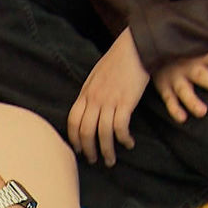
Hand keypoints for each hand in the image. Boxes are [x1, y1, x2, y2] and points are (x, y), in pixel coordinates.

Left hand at [67, 28, 149, 166]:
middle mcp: (94, 98)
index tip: (78, 149)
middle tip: (93, 160)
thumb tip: (89, 108)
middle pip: (85, 131)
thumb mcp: (96, 76)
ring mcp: (109, 100)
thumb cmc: (118, 60)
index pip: (73, 121)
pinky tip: (128, 143)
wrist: (135, 48)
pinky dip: (124, 139)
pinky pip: (121, 127)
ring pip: (103, 133)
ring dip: (107, 150)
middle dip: (88, 150)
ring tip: (110, 160)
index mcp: (85, 92)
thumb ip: (91, 92)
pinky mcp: (126, 102)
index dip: (74, 138)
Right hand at [151, 49, 207, 122]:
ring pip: (184, 91)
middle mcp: (188, 66)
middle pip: (203, 75)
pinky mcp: (163, 87)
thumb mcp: (198, 50)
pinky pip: (169, 100)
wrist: (150, 50)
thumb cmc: (183, 53)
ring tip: (203, 113)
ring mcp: (175, 78)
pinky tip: (182, 118)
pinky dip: (174, 109)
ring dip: (193, 101)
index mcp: (201, 56)